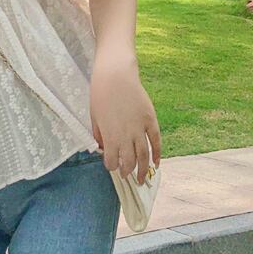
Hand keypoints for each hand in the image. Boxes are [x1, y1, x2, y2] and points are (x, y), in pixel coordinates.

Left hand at [89, 65, 160, 184]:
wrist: (115, 74)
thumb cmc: (100, 93)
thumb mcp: (94, 116)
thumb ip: (99, 133)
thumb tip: (103, 146)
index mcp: (110, 136)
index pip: (112, 161)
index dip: (112, 166)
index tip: (112, 167)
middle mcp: (126, 135)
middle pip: (130, 161)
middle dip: (127, 171)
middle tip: (126, 176)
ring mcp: (140, 127)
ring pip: (145, 155)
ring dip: (144, 169)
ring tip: (142, 179)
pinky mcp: (150, 119)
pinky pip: (156, 140)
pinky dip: (158, 153)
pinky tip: (157, 163)